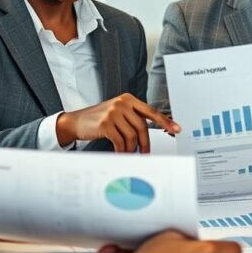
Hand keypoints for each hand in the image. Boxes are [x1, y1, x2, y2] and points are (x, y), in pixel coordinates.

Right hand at [56, 93, 179, 151]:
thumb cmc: (98, 120)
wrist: (75, 122)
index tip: (176, 129)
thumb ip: (132, 118)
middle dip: (145, 143)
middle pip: (142, 126)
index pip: (151, 111)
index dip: (165, 121)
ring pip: (132, 135)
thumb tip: (148, 135)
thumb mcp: (117, 113)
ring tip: (128, 153)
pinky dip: (121, 150)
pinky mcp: (105, 123)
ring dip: (131, 148)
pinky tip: (119, 152)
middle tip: (145, 153)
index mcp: (128, 99)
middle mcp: (121, 103)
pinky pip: (120, 141)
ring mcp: (113, 112)